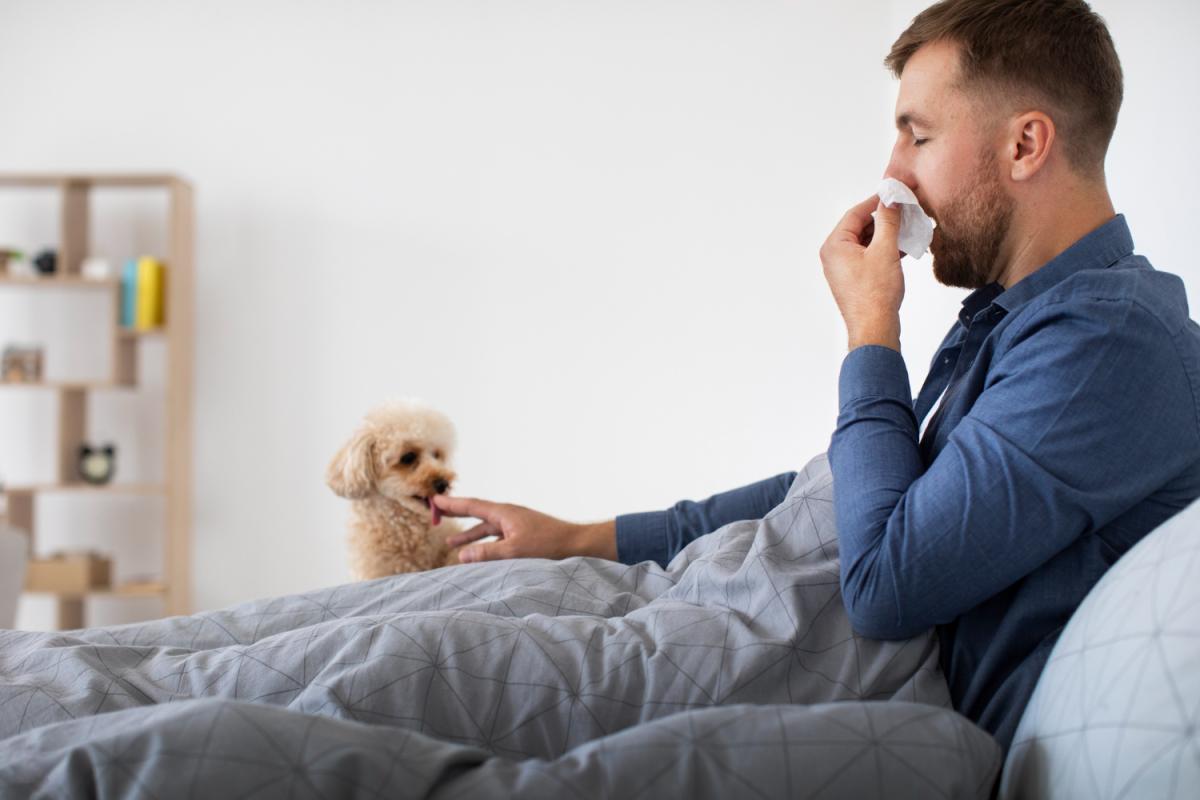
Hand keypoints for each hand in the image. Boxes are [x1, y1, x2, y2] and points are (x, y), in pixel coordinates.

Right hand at [431, 495, 616, 563]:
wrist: (576, 544)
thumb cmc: (548, 545)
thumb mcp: (514, 551)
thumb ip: (487, 553)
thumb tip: (462, 555)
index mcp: (504, 513)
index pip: (472, 506)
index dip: (452, 504)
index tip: (434, 499)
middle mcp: (508, 515)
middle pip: (476, 513)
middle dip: (456, 514)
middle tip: (436, 513)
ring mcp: (515, 524)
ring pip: (486, 528)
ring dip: (468, 534)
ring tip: (450, 544)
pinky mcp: (522, 535)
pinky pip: (496, 537)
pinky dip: (484, 544)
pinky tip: (479, 554)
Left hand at [819, 194, 904, 350]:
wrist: (875, 329)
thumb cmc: (875, 295)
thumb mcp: (885, 250)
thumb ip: (888, 221)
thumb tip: (890, 199)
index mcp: (834, 246)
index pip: (855, 213)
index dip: (877, 201)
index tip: (894, 193)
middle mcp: (834, 256)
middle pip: (860, 227)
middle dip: (884, 219)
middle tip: (905, 211)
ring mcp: (843, 269)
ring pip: (866, 242)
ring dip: (887, 235)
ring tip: (908, 229)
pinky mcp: (854, 280)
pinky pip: (869, 256)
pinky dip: (885, 250)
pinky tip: (903, 248)